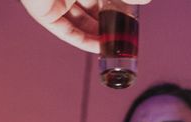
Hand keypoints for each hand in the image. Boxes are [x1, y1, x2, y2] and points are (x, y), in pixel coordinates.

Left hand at [21, 0, 151, 52]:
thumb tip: (146, 0)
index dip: (115, 9)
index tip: (129, 20)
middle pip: (92, 9)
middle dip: (109, 24)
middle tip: (125, 36)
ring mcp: (56, 1)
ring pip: (80, 22)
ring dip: (97, 35)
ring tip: (116, 46)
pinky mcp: (44, 14)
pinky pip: (66, 31)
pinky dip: (83, 41)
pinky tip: (99, 47)